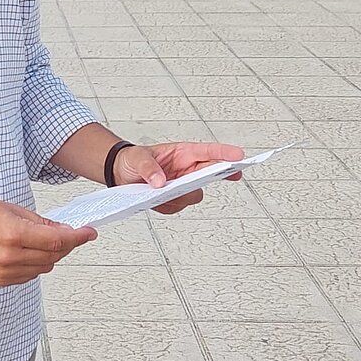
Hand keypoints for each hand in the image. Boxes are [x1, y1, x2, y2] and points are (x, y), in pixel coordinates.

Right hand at [0, 198, 96, 286]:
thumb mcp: (11, 209)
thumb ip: (40, 222)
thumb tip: (62, 231)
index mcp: (13, 234)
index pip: (57, 240)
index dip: (77, 237)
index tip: (88, 233)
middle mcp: (9, 257)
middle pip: (53, 255)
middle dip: (65, 244)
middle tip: (68, 233)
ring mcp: (4, 272)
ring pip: (45, 267)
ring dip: (51, 254)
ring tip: (41, 240)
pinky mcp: (0, 281)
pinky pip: (31, 276)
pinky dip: (36, 264)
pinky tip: (28, 252)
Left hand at [112, 141, 244, 214]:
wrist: (120, 173)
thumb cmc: (132, 159)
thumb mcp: (136, 158)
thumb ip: (147, 167)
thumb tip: (160, 182)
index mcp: (183, 153)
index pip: (208, 152)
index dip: (225, 154)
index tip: (240, 157)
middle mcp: (187, 169)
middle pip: (210, 174)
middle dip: (218, 175)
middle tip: (225, 177)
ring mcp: (182, 186)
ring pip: (195, 195)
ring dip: (183, 195)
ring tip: (163, 191)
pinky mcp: (173, 200)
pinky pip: (177, 207)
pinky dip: (168, 206)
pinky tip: (155, 199)